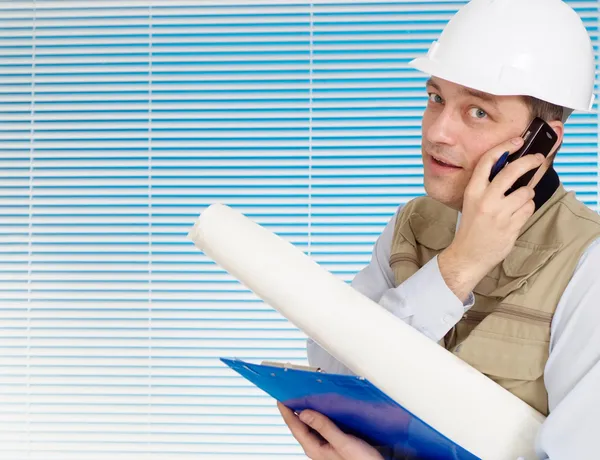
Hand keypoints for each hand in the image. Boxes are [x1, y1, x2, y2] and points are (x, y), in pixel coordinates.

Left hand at [278, 402, 383, 459]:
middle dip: (294, 410)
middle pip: (300, 426)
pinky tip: (322, 411)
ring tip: (302, 399)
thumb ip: (324, 427)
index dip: (286, 411)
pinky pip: (320, 428)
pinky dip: (318, 417)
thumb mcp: (343, 442)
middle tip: (290, 394)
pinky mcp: (333, 445)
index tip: (280, 398)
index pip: (295, 426)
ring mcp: (324, 447)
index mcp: (315, 448)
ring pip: (310, 427)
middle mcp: (317, 448)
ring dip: (306, 413)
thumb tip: (305, 413)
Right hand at [438, 137, 545, 301]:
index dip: (505, 147)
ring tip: (518, 201)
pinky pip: (528, 208)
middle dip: (530, 162)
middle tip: (538, 159)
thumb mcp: (472, 202)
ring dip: (527, 194)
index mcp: (473, 191)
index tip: (517, 141)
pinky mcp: (511, 225)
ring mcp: (499, 213)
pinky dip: (526, 209)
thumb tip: (511, 166)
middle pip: (513, 171)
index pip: (488, 161)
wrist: (468, 254)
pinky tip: (516, 216)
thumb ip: (487, 185)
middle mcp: (486, 200)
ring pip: (525, 192)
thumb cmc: (471, 227)